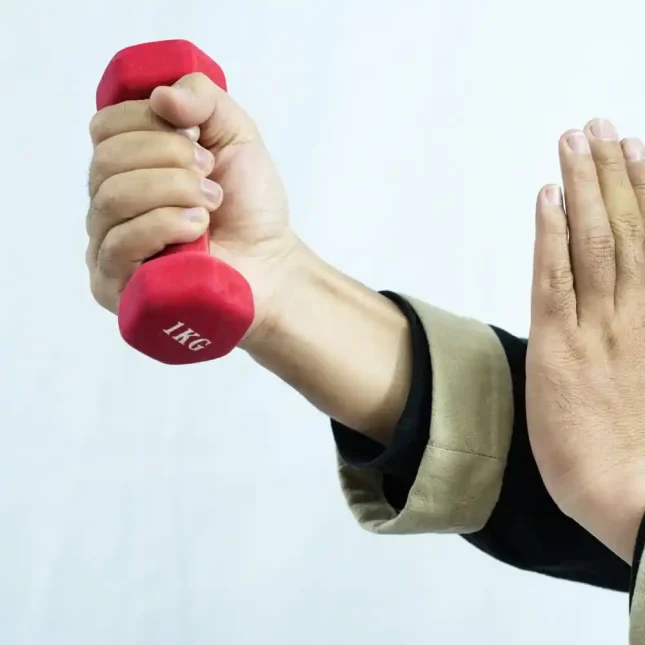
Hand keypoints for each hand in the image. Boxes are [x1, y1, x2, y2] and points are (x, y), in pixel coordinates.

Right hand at [86, 72, 302, 344]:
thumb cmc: (250, 204)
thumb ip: (203, 99)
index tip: (199, 139)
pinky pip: (118, 244)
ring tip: (211, 205)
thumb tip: (160, 95)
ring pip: (113, 198)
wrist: (271, 260)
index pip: (105, 127)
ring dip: (172, 191)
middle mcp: (110, 202)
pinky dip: (164, 226)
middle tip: (210, 177)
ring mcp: (108, 245)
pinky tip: (196, 230)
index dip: (150, 123)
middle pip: (106, 160)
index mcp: (128, 165)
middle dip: (169, 159)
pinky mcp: (115, 285)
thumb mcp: (236, 135)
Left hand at [527, 118, 644, 561]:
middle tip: (598, 126)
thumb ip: (641, 328)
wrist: (631, 495)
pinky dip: (551, 235)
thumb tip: (634, 286)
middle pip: (622, 226)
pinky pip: (554, 277)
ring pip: (590, 240)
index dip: (644, 188)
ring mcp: (596, 325)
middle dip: (610, 172)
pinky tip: (546, 198)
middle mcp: (634, 310)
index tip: (636, 147)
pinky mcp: (558, 345)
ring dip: (581, 187)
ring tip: (574, 141)